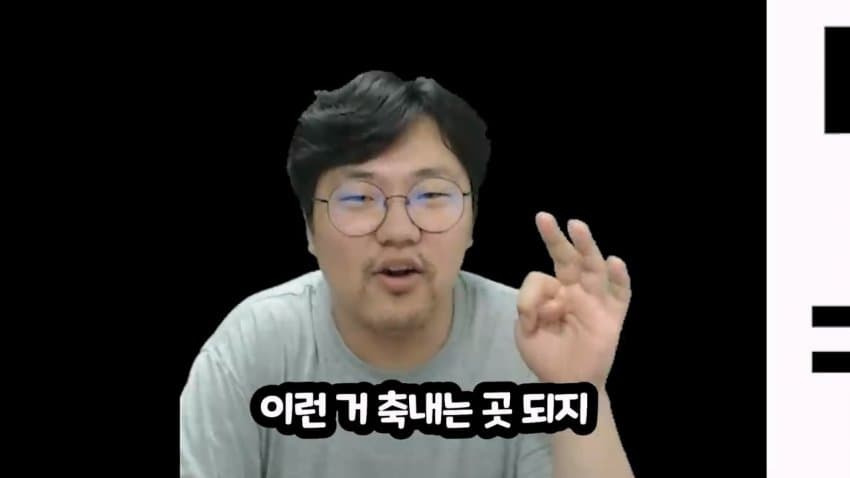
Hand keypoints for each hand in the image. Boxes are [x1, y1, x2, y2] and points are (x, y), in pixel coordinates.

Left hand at [515, 212, 631, 388]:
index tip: (528, 316)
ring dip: (586, 246)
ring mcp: (596, 300)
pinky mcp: (613, 315)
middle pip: (568, 258)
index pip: (541, 279)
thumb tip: (544, 298)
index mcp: (553, 292)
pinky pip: (620, 293)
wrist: (568, 384)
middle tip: (543, 217)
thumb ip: (528, 307)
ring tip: (576, 225)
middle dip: (557, 238)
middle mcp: (575, 290)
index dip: (533, 295)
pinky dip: (619, 278)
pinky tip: (615, 262)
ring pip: (593, 268)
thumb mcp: (525, 331)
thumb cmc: (547, 354)